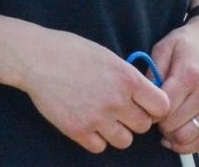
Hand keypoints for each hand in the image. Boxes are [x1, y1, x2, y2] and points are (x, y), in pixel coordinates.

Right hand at [13, 28, 170, 152]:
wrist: (37, 58)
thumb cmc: (72, 51)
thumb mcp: (108, 56)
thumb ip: (128, 77)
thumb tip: (144, 94)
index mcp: (127, 78)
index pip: (161, 106)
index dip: (155, 106)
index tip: (146, 104)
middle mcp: (116, 100)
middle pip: (143, 126)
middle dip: (135, 118)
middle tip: (123, 110)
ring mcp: (96, 118)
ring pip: (124, 141)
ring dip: (118, 131)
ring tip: (106, 118)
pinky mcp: (77, 130)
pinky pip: (99, 147)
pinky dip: (96, 138)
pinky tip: (89, 123)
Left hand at [151, 16, 198, 155]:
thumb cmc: (188, 41)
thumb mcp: (165, 46)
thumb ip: (153, 71)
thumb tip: (143, 96)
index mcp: (189, 75)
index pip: (163, 109)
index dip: (150, 111)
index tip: (147, 105)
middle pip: (173, 125)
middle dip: (159, 124)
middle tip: (155, 113)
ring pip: (187, 137)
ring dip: (171, 136)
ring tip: (166, 123)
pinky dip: (188, 145)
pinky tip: (176, 138)